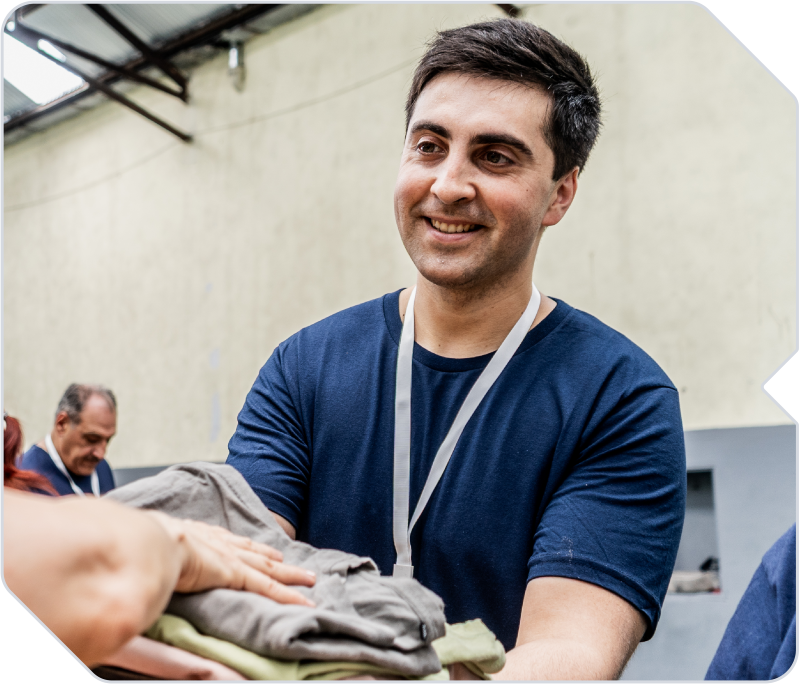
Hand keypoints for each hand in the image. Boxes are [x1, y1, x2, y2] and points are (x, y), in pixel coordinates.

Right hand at [148, 512, 315, 605]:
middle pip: (255, 553)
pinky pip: (268, 588)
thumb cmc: (147, 543)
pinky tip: (303, 602)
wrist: (153, 543)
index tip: (256, 549)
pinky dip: (287, 595)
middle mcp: (222, 544)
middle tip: (290, 563)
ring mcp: (232, 560)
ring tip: (307, 579)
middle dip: (273, 558)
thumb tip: (149, 561)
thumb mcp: (154, 542)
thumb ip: (159, 553)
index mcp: (201, 536)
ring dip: (290, 575)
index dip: (245, 547)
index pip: (229, 543)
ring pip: (269, 569)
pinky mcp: (237, 575)